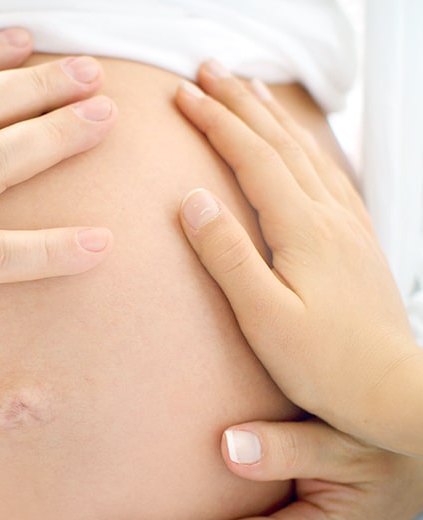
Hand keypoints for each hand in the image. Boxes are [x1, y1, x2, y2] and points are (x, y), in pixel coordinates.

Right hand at [173, 62, 422, 453]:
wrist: (394, 390)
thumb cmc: (328, 366)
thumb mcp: (264, 318)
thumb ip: (228, 256)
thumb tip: (193, 201)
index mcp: (303, 230)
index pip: (252, 158)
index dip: (215, 122)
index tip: (182, 96)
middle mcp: (330, 216)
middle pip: (280, 142)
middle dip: (240, 102)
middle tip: (209, 72)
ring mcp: (348, 226)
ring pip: (306, 152)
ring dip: (272, 117)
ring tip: (249, 91)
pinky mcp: (357, 243)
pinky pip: (328, 174)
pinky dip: (304, 147)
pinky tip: (298, 148)